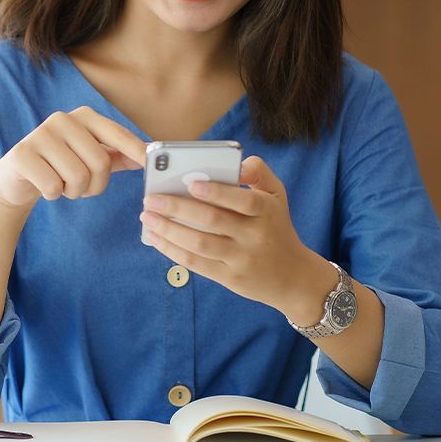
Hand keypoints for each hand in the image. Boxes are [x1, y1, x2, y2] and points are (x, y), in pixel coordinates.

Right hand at [0, 106, 146, 209]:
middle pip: (100, 163)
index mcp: (84, 117)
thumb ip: (120, 155)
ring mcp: (41, 134)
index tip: (151, 163)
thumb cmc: (61, 166)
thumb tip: (149, 153)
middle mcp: (63, 119)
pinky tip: (45, 186)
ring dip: (74, 192)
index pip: (117, 134)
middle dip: (95, 186)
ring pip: (78, 177)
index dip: (136, 150)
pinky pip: (54, 186)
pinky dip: (54, 194)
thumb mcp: (91, 158)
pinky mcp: (23, 154)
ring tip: (63, 185)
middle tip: (83, 188)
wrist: (17, 176)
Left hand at [139, 156, 328, 314]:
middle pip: (213, 221)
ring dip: (169, 230)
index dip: (216, 192)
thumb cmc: (276, 226)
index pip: (241, 199)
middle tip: (151, 199)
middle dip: (178, 209)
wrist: (292, 276)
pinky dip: (173, 251)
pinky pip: (198, 264)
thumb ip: (257, 172)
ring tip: (147, 217)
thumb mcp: (277, 194)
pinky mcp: (230, 278)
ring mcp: (242, 259)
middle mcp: (255, 235)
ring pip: (200, 244)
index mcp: (266, 210)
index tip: (190, 182)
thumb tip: (234, 163)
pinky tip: (157, 239)